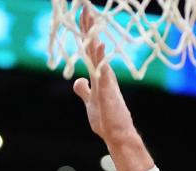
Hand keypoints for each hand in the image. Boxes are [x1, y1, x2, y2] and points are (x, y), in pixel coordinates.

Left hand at [71, 7, 137, 145]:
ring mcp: (106, 79)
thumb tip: (78, 81)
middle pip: (93, 45)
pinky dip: (101, 57)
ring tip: (91, 17)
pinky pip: (103, 70)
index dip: (85, 32)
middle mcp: (103, 72)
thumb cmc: (105, 119)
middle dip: (89, 26)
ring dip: (93, 34)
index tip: (82, 14)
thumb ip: (84, 90)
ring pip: (98, 52)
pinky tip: (99, 44)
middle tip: (85, 6)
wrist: (117, 134)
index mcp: (98, 73)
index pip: (89, 48)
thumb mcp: (90, 101)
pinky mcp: (108, 90)